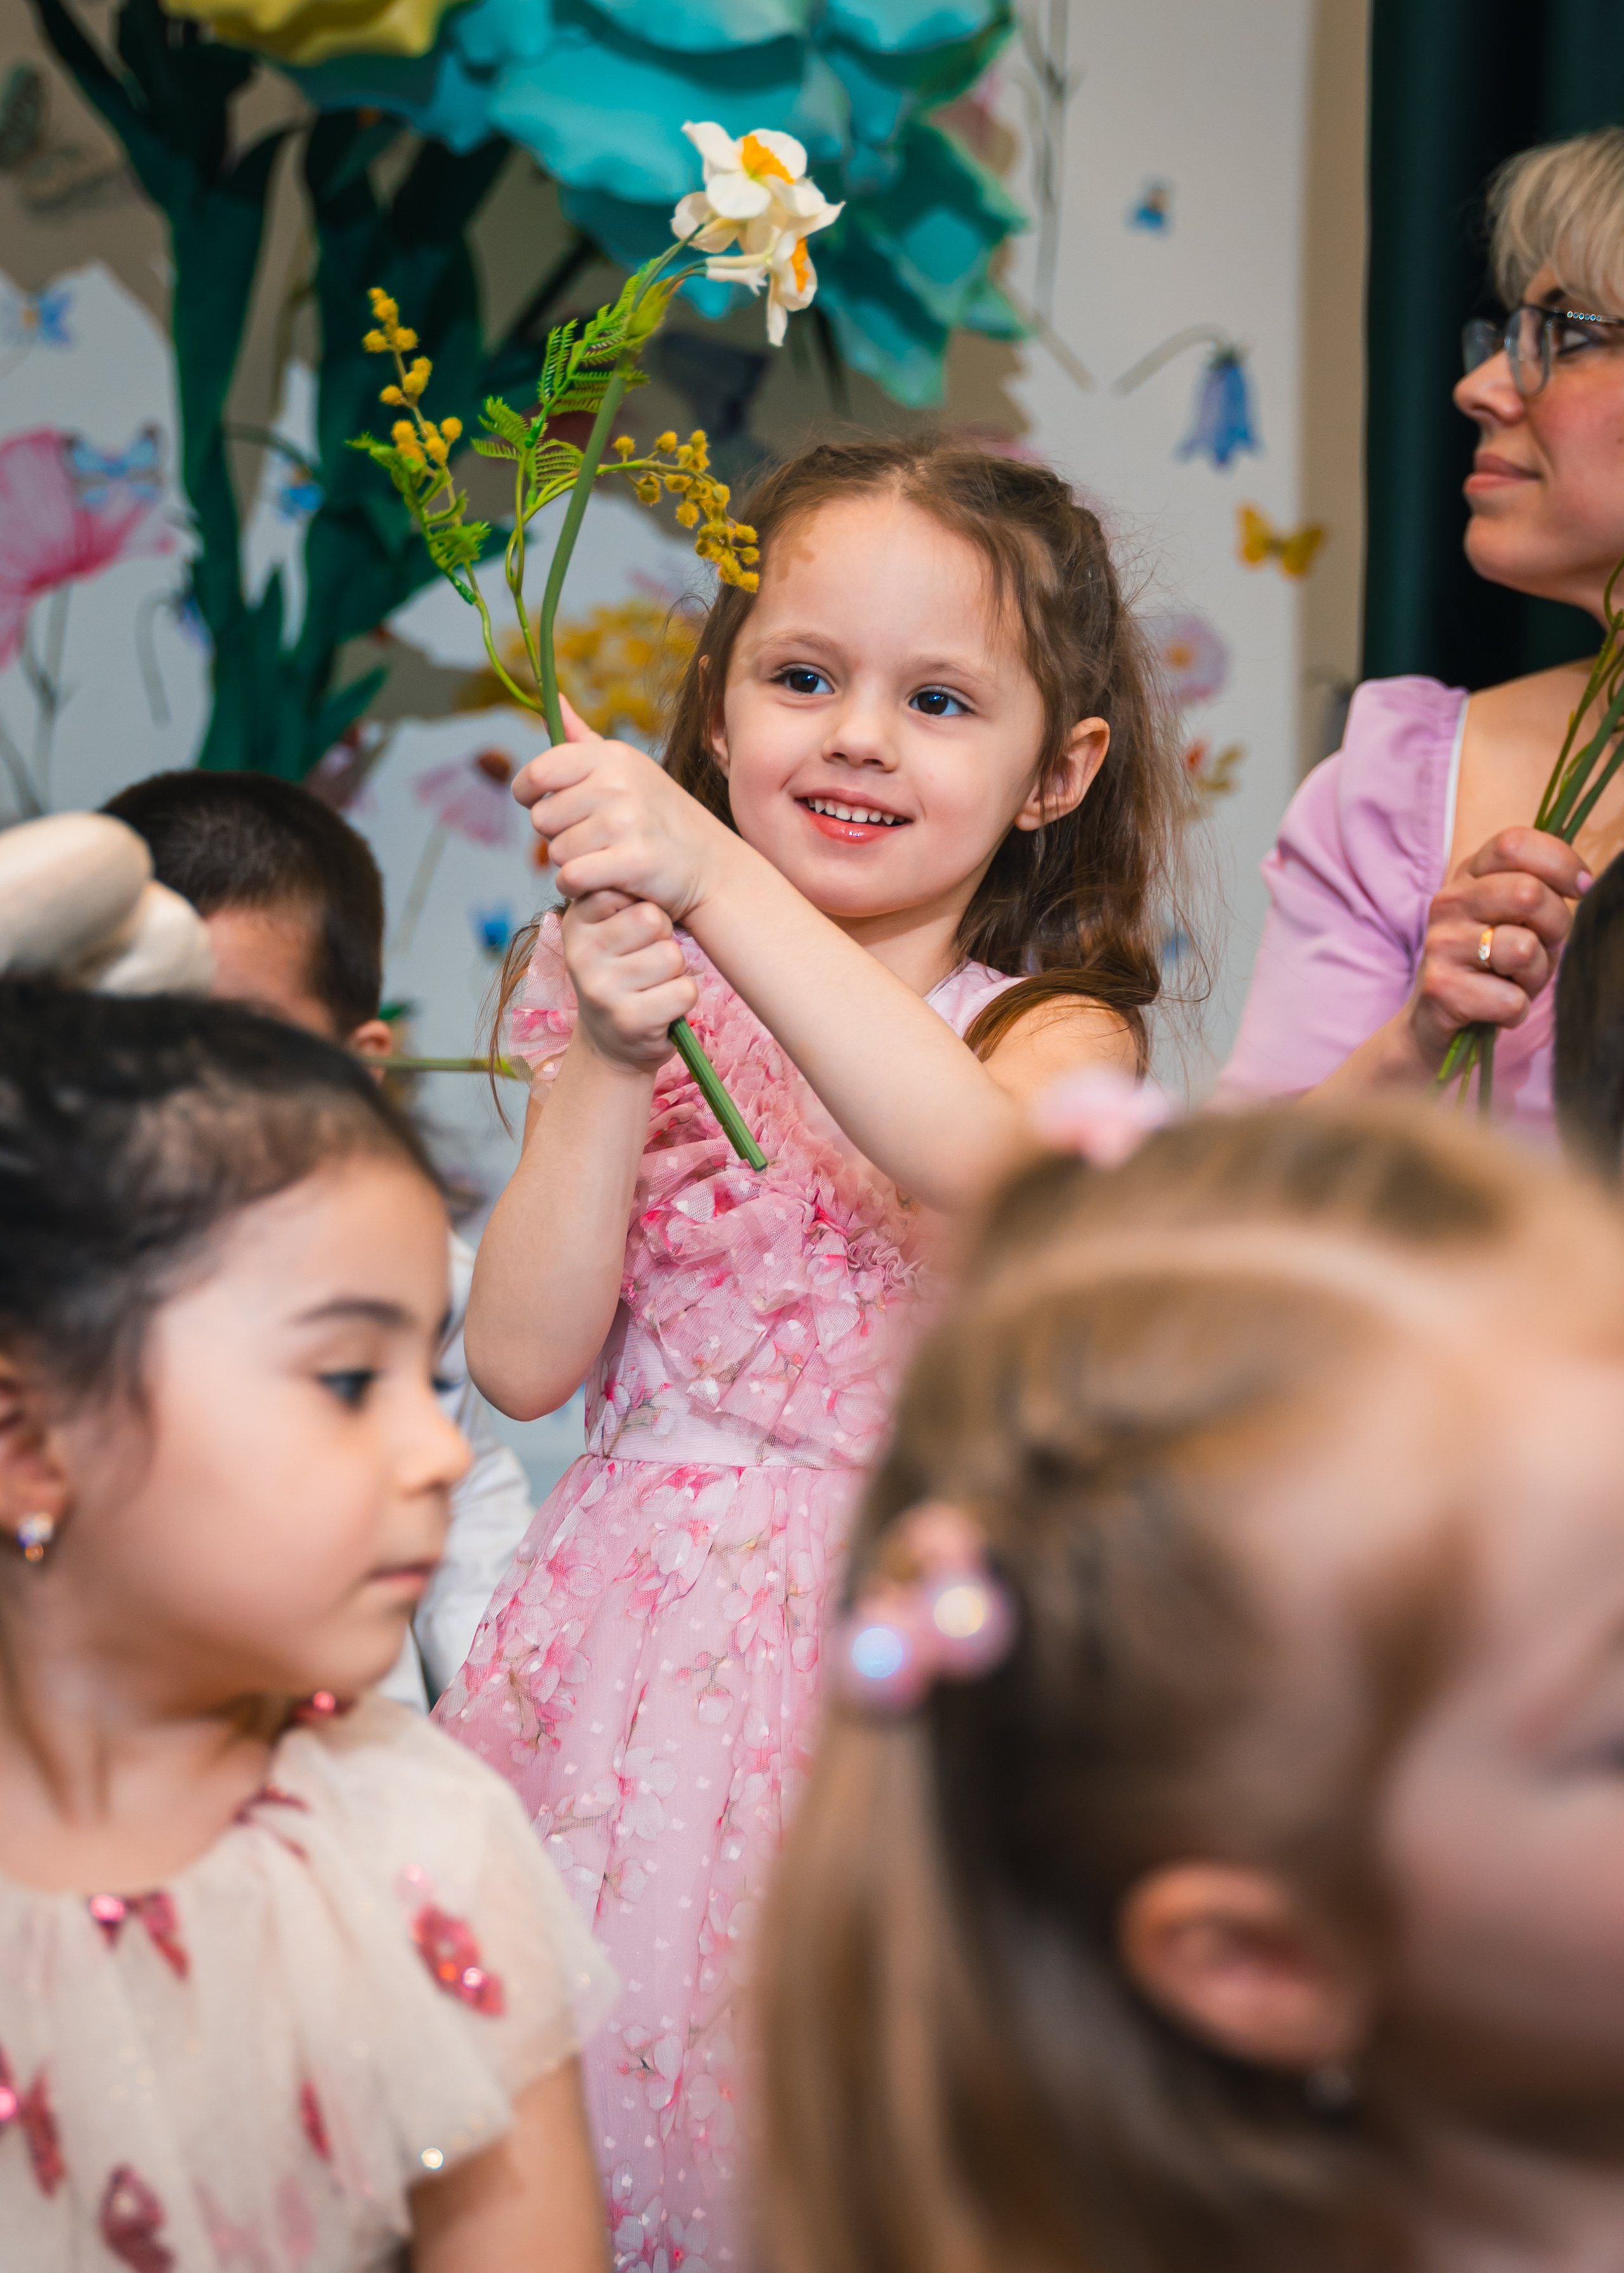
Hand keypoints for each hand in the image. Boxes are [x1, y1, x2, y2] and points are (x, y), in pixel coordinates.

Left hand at [514, 697, 734, 922]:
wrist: (712, 864)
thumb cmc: (660, 816)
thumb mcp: (628, 767)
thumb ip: (585, 739)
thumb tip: (554, 701)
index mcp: (612, 756)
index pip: (539, 772)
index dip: (527, 793)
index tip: (536, 803)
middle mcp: (617, 784)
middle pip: (542, 818)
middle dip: (556, 835)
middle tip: (588, 839)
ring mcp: (625, 822)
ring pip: (556, 852)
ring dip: (570, 864)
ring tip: (601, 859)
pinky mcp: (632, 862)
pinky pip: (571, 877)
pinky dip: (576, 887)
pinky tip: (597, 883)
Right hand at [560, 889, 697, 1074]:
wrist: (612, 1040)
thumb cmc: (622, 971)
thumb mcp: (610, 928)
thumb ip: (622, 895)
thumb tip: (648, 855)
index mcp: (577, 921)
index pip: (623, 887)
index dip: (646, 906)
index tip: (635, 927)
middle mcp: (581, 954)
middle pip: (653, 919)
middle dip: (663, 937)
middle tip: (647, 957)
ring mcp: (601, 989)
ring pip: (672, 956)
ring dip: (675, 971)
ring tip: (653, 982)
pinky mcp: (628, 1021)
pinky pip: (684, 991)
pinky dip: (683, 997)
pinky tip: (661, 1005)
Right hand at [1407, 827, 1590, 1068]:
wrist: (1436, 1019)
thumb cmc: (1492, 965)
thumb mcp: (1518, 918)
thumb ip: (1540, 891)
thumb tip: (1584, 882)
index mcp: (1469, 874)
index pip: (1514, 844)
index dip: (1560, 863)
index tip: (1580, 889)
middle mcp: (1449, 901)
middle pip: (1527, 892)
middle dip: (1556, 924)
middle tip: (1544, 945)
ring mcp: (1440, 943)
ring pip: (1523, 949)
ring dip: (1534, 974)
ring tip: (1514, 980)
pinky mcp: (1440, 988)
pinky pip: (1511, 1000)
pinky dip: (1515, 1010)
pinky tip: (1495, 1008)